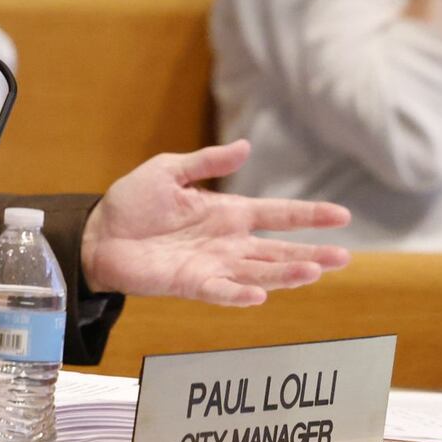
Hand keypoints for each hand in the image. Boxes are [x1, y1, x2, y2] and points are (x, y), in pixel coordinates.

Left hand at [80, 141, 350, 306]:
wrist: (97, 234)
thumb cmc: (132, 203)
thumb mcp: (169, 172)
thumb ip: (207, 163)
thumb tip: (246, 147)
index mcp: (226, 213)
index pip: (276, 215)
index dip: (308, 215)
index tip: (342, 215)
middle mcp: (227, 243)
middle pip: (277, 251)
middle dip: (311, 253)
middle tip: (343, 257)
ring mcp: (212, 265)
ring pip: (258, 273)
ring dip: (285, 275)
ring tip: (315, 271)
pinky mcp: (190, 283)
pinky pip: (219, 291)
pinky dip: (238, 295)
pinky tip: (259, 295)